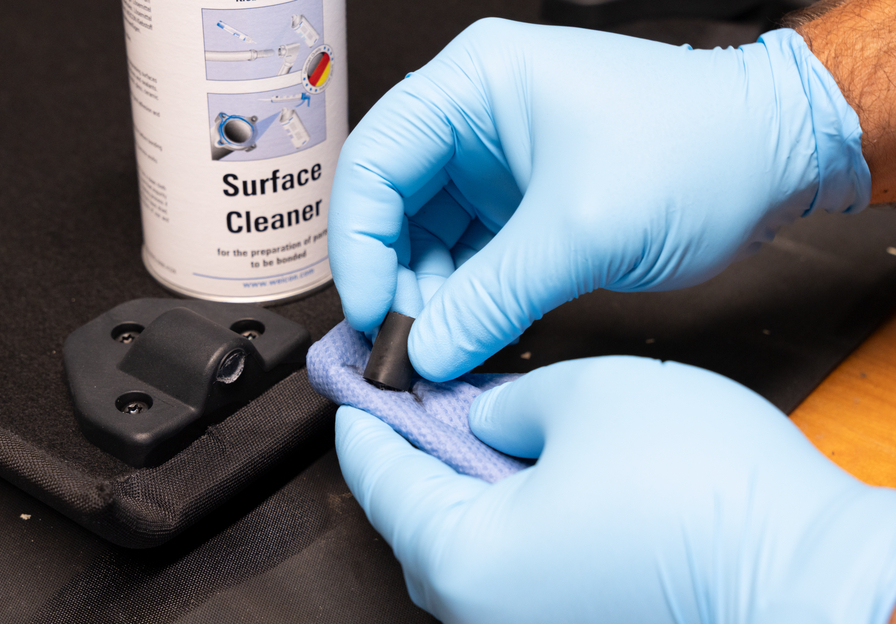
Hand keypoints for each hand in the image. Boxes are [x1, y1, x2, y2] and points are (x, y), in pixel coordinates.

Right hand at [328, 20, 868, 380]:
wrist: (775, 154)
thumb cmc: (695, 151)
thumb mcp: (582, 231)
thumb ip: (492, 297)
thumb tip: (426, 352)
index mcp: (474, 84)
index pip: (375, 160)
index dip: (359, 242)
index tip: (371, 313)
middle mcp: (473, 117)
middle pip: (393, 203)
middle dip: (392, 279)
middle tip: (398, 349)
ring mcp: (496, 162)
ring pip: (427, 237)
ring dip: (426, 297)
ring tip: (431, 354)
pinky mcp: (521, 203)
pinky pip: (468, 254)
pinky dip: (462, 298)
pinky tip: (463, 338)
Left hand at [336, 358, 895, 622]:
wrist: (809, 575)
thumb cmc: (697, 492)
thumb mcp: (583, 397)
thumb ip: (508, 402)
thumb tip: (487, 419)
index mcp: (460, 555)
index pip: (375, 474)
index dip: (364, 410)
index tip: (356, 372)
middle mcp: (478, 608)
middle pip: (413, 509)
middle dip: (414, 438)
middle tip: (422, 380)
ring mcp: (524, 622)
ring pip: (463, 532)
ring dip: (461, 471)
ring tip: (477, 410)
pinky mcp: (568, 618)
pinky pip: (509, 555)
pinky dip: (504, 504)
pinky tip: (528, 460)